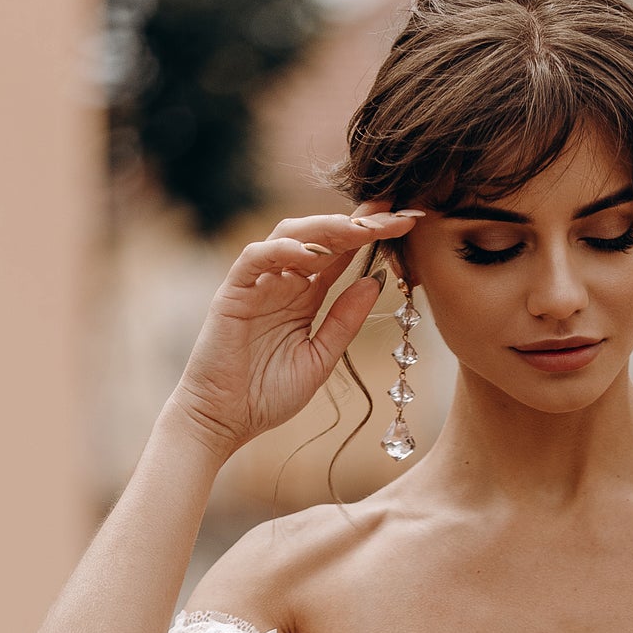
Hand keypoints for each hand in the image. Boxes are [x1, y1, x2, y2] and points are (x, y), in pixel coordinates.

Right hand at [167, 206, 423, 457]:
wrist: (225, 419)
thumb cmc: (269, 393)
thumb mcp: (321, 357)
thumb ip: (344, 320)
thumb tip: (375, 281)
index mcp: (306, 294)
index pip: (342, 253)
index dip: (371, 234)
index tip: (407, 221)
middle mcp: (283, 281)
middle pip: (321, 236)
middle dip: (357, 222)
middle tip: (391, 213)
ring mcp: (258, 283)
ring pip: (289, 236)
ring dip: (325, 229)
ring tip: (358, 229)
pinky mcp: (233, 292)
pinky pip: (255, 259)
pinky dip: (281, 251)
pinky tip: (310, 253)